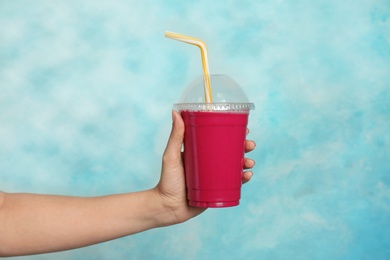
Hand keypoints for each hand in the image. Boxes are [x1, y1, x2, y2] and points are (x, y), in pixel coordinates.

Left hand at [154, 110, 255, 224]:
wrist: (168, 207)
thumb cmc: (167, 180)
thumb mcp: (172, 156)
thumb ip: (175, 136)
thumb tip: (176, 112)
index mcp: (201, 152)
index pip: (219, 139)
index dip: (233, 134)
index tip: (243, 128)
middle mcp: (209, 163)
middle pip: (231, 152)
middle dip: (244, 147)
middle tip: (249, 145)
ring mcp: (214, 177)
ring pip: (235, 167)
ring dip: (246, 162)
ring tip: (249, 163)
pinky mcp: (218, 191)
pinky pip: (234, 184)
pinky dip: (243, 179)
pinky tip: (247, 176)